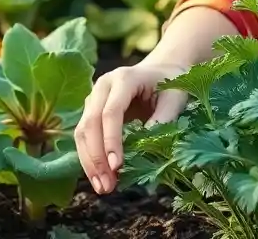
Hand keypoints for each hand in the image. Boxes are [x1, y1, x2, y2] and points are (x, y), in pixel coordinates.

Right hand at [73, 61, 188, 194]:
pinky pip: (84, 136)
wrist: (161, 69)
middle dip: (97, 157)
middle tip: (107, 185)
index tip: (117, 166)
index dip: (112, 140)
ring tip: (103, 187)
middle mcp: (103, 86)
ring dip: (90, 162)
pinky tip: (99, 178)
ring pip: (82, 132)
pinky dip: (90, 158)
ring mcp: (94, 97)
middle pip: (90, 123)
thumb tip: (146, 148)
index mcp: (124, 78)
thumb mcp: (175, 98)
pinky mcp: (92, 110)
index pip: (111, 112)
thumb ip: (163, 119)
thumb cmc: (172, 83)